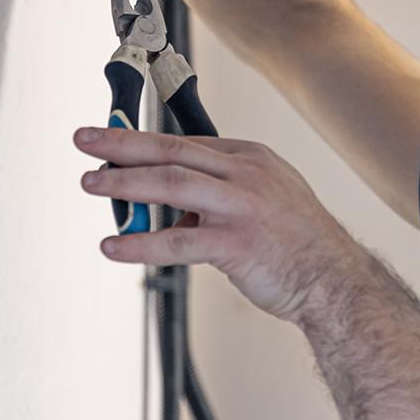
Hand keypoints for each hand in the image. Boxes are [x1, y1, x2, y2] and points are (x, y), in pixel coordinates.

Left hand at [73, 126, 361, 323]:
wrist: (334, 280)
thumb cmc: (298, 243)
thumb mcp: (267, 197)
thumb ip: (221, 193)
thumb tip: (170, 205)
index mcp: (250, 158)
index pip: (186, 142)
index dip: (142, 142)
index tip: (112, 142)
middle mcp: (245, 174)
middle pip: (171, 151)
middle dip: (122, 143)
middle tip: (85, 139)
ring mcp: (240, 207)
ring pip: (170, 184)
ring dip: (123, 183)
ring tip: (90, 183)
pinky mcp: (235, 244)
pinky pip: (177, 241)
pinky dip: (140, 243)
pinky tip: (114, 247)